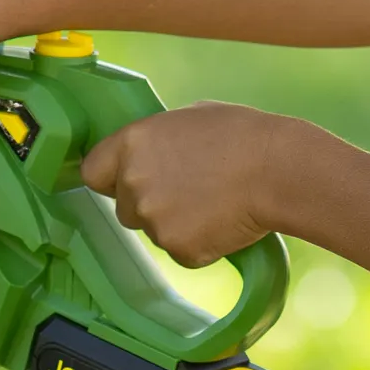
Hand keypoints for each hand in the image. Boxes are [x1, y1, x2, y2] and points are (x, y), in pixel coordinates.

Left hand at [80, 103, 296, 267]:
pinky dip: (200, 242)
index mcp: (131, 144)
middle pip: (125, 209)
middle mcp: (134, 183)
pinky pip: (181, 251)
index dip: (111, 179)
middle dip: (149, 204)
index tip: (127, 182)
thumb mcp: (189, 118)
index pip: (93, 173)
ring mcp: (154, 220)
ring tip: (215, 202)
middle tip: (190, 191)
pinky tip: (224, 221)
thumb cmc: (242, 135)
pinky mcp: (179, 249)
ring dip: (177, 223)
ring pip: (155, 231)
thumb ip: (158, 139)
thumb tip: (154, 153)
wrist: (277, 170)